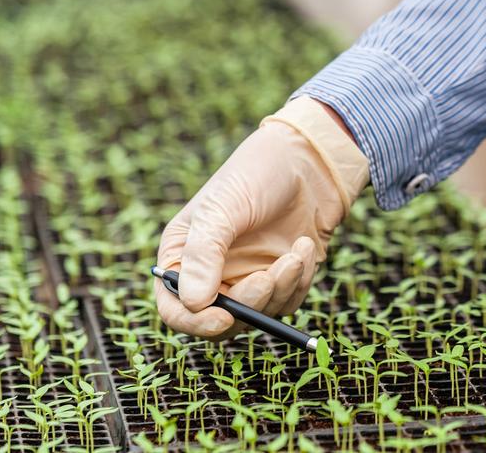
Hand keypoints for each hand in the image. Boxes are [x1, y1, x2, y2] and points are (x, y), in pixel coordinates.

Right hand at [155, 98, 368, 338]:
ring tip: (297, 251)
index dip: (195, 322)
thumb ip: (203, 253)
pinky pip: (288, 301)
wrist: (309, 162)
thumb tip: (193, 303)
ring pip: (260, 314)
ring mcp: (248, 278)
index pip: (176, 308)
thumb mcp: (222, 208)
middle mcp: (213, 274)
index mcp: (183, 256)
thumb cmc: (256, 174)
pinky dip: (300, 280)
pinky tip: (305, 246)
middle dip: (249, 304)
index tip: (223, 319)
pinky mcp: (281, 280)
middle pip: (221, 321)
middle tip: (269, 277)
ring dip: (282, 288)